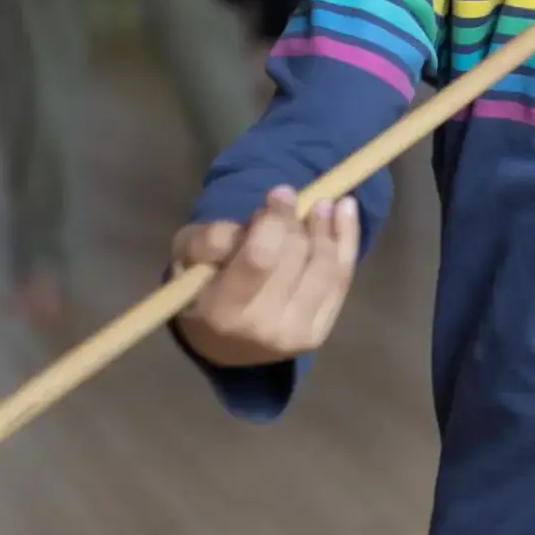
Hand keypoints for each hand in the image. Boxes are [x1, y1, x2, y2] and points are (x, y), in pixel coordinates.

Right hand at [171, 189, 362, 369]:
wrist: (222, 342)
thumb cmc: (200, 288)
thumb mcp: (186, 258)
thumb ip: (211, 237)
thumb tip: (264, 216)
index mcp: (224, 312)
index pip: (261, 258)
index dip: (277, 220)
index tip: (280, 192)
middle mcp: (264, 328)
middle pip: (296, 258)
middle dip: (297, 220)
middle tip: (290, 199)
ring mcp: (296, 334)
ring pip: (324, 268)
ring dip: (328, 227)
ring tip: (324, 202)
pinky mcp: (319, 332)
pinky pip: (341, 279)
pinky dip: (347, 240)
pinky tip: (346, 209)